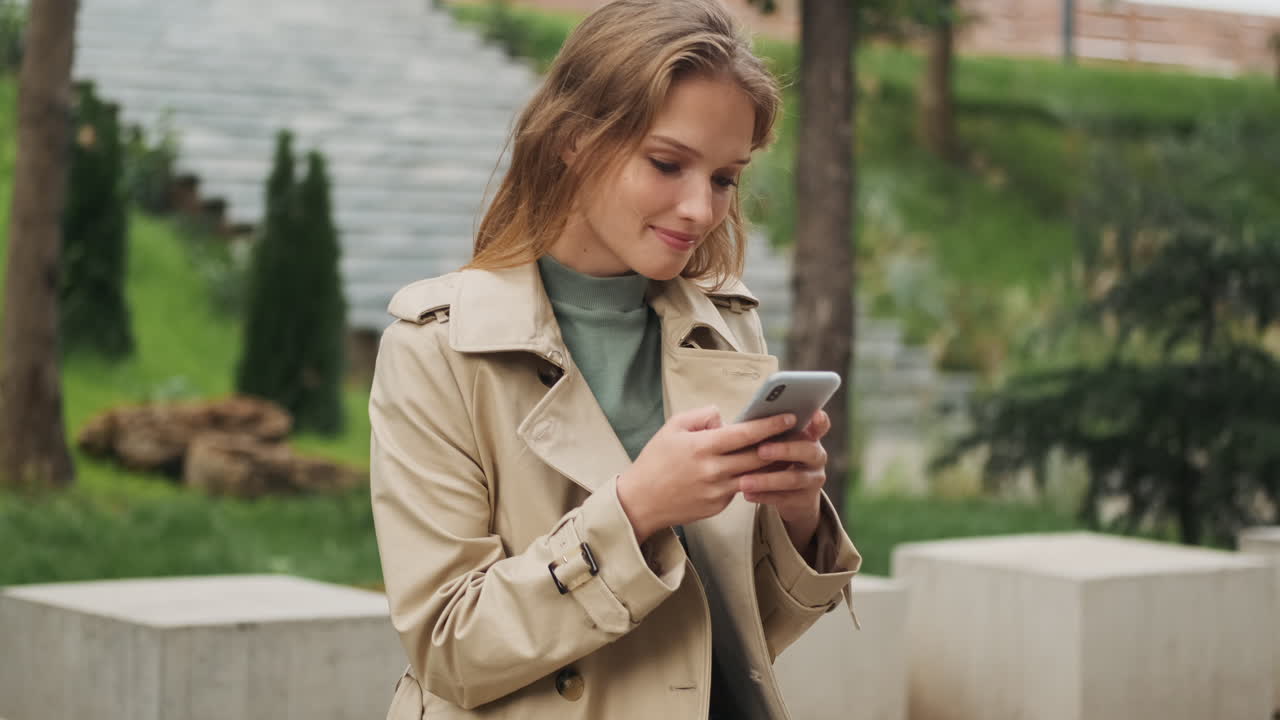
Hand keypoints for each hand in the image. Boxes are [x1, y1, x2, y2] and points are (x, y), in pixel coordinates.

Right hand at [617, 406, 796, 542]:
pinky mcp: (718, 505)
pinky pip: (741, 488)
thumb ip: (702, 416)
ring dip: (772, 463)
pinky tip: (762, 468)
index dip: (770, 425)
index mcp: (702, 447)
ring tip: (786, 449)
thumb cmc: (656, 460)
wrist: (640, 501)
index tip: (789, 416)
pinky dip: (752, 477)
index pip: (745, 434)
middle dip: (780, 443)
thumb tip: (725, 418)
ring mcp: (717, 491)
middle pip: (758, 456)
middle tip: (797, 432)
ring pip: (755, 475)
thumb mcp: (673, 428)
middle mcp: (713, 471)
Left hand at [739, 410, 830, 553]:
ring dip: (767, 480)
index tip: (815, 415)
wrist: (789, 494)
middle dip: (785, 450)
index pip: (821, 426)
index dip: (821, 421)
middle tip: (761, 450)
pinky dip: (763, 496)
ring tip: (744, 482)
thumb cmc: (774, 457)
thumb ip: (766, 430)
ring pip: (793, 479)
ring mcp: (813, 479)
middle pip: (808, 451)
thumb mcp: (775, 442)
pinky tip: (747, 494)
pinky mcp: (804, 499)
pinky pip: (784, 498)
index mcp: (810, 437)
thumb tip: (730, 417)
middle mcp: (816, 456)